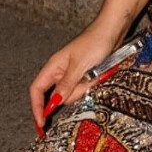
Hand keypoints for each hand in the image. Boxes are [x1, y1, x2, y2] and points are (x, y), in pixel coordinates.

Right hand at [28, 23, 121, 137]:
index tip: (41, 122)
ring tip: (96, 72)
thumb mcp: (80, 65)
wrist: (113, 29)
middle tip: (88, 80)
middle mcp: (61, 71)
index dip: (37, 107)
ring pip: (76, 92)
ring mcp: (75, 74)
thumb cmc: (95, 41)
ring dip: (87, 87)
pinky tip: (100, 72)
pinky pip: (87, 87)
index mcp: (54, 67)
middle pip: (60, 95)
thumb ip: (66, 84)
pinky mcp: (87, 74)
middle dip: (74, 93)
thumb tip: (54, 102)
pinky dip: (94, 83)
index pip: (37, 90)